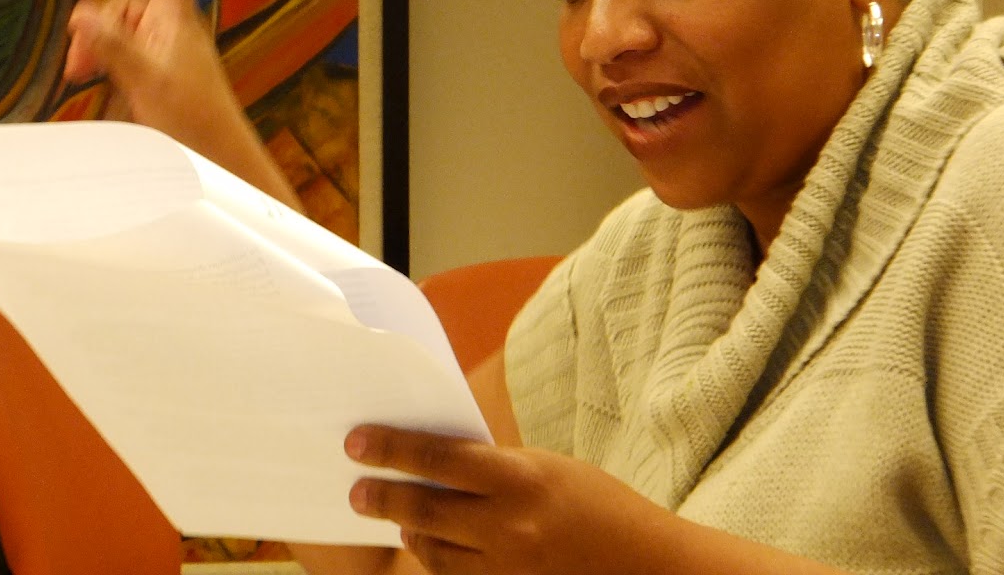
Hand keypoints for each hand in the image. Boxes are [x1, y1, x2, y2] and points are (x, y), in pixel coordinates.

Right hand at [63, 0, 239, 154]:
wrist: (219, 159)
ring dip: (97, 37)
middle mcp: (172, 24)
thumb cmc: (194, 123)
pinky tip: (89, 75)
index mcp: (176, 15)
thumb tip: (81, 12)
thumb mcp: (146, 83)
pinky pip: (124, 46)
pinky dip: (104, 53)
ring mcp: (164, 46)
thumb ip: (113, 46)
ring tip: (78, 72)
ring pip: (123, 21)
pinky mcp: (157, 69)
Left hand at [345, 425, 649, 574]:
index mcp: (521, 478)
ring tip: (395, 513)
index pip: (439, 457)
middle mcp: (509, 527)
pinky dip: (437, 557)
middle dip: (382, 497)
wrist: (647, 566)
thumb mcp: (548, 468)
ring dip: (409, 528)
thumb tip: (437, 463)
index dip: (392, 448)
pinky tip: (428, 541)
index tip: (356, 442)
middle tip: (356, 489)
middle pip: (425, 509)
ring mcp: (508, 568)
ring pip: (434, 550)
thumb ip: (495, 468)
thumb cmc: (599, 505)